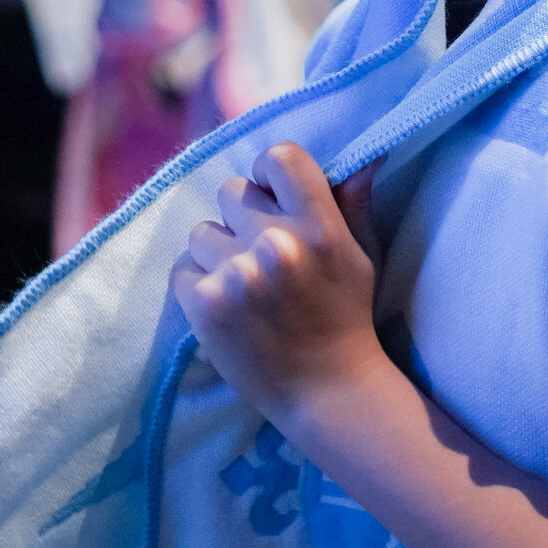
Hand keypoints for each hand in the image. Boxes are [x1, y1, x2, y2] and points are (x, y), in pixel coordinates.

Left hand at [172, 144, 386, 422]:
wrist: (327, 391)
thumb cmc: (347, 317)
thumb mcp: (362, 256)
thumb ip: (354, 204)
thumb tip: (364, 156)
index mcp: (319, 227)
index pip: (278, 158)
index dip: (268, 173)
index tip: (272, 198)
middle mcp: (278, 244)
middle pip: (231, 191)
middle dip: (242, 217)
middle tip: (259, 251)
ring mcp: (238, 275)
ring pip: (202, 231)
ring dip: (218, 253)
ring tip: (242, 284)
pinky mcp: (206, 305)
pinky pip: (183, 268)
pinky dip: (197, 284)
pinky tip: (225, 304)